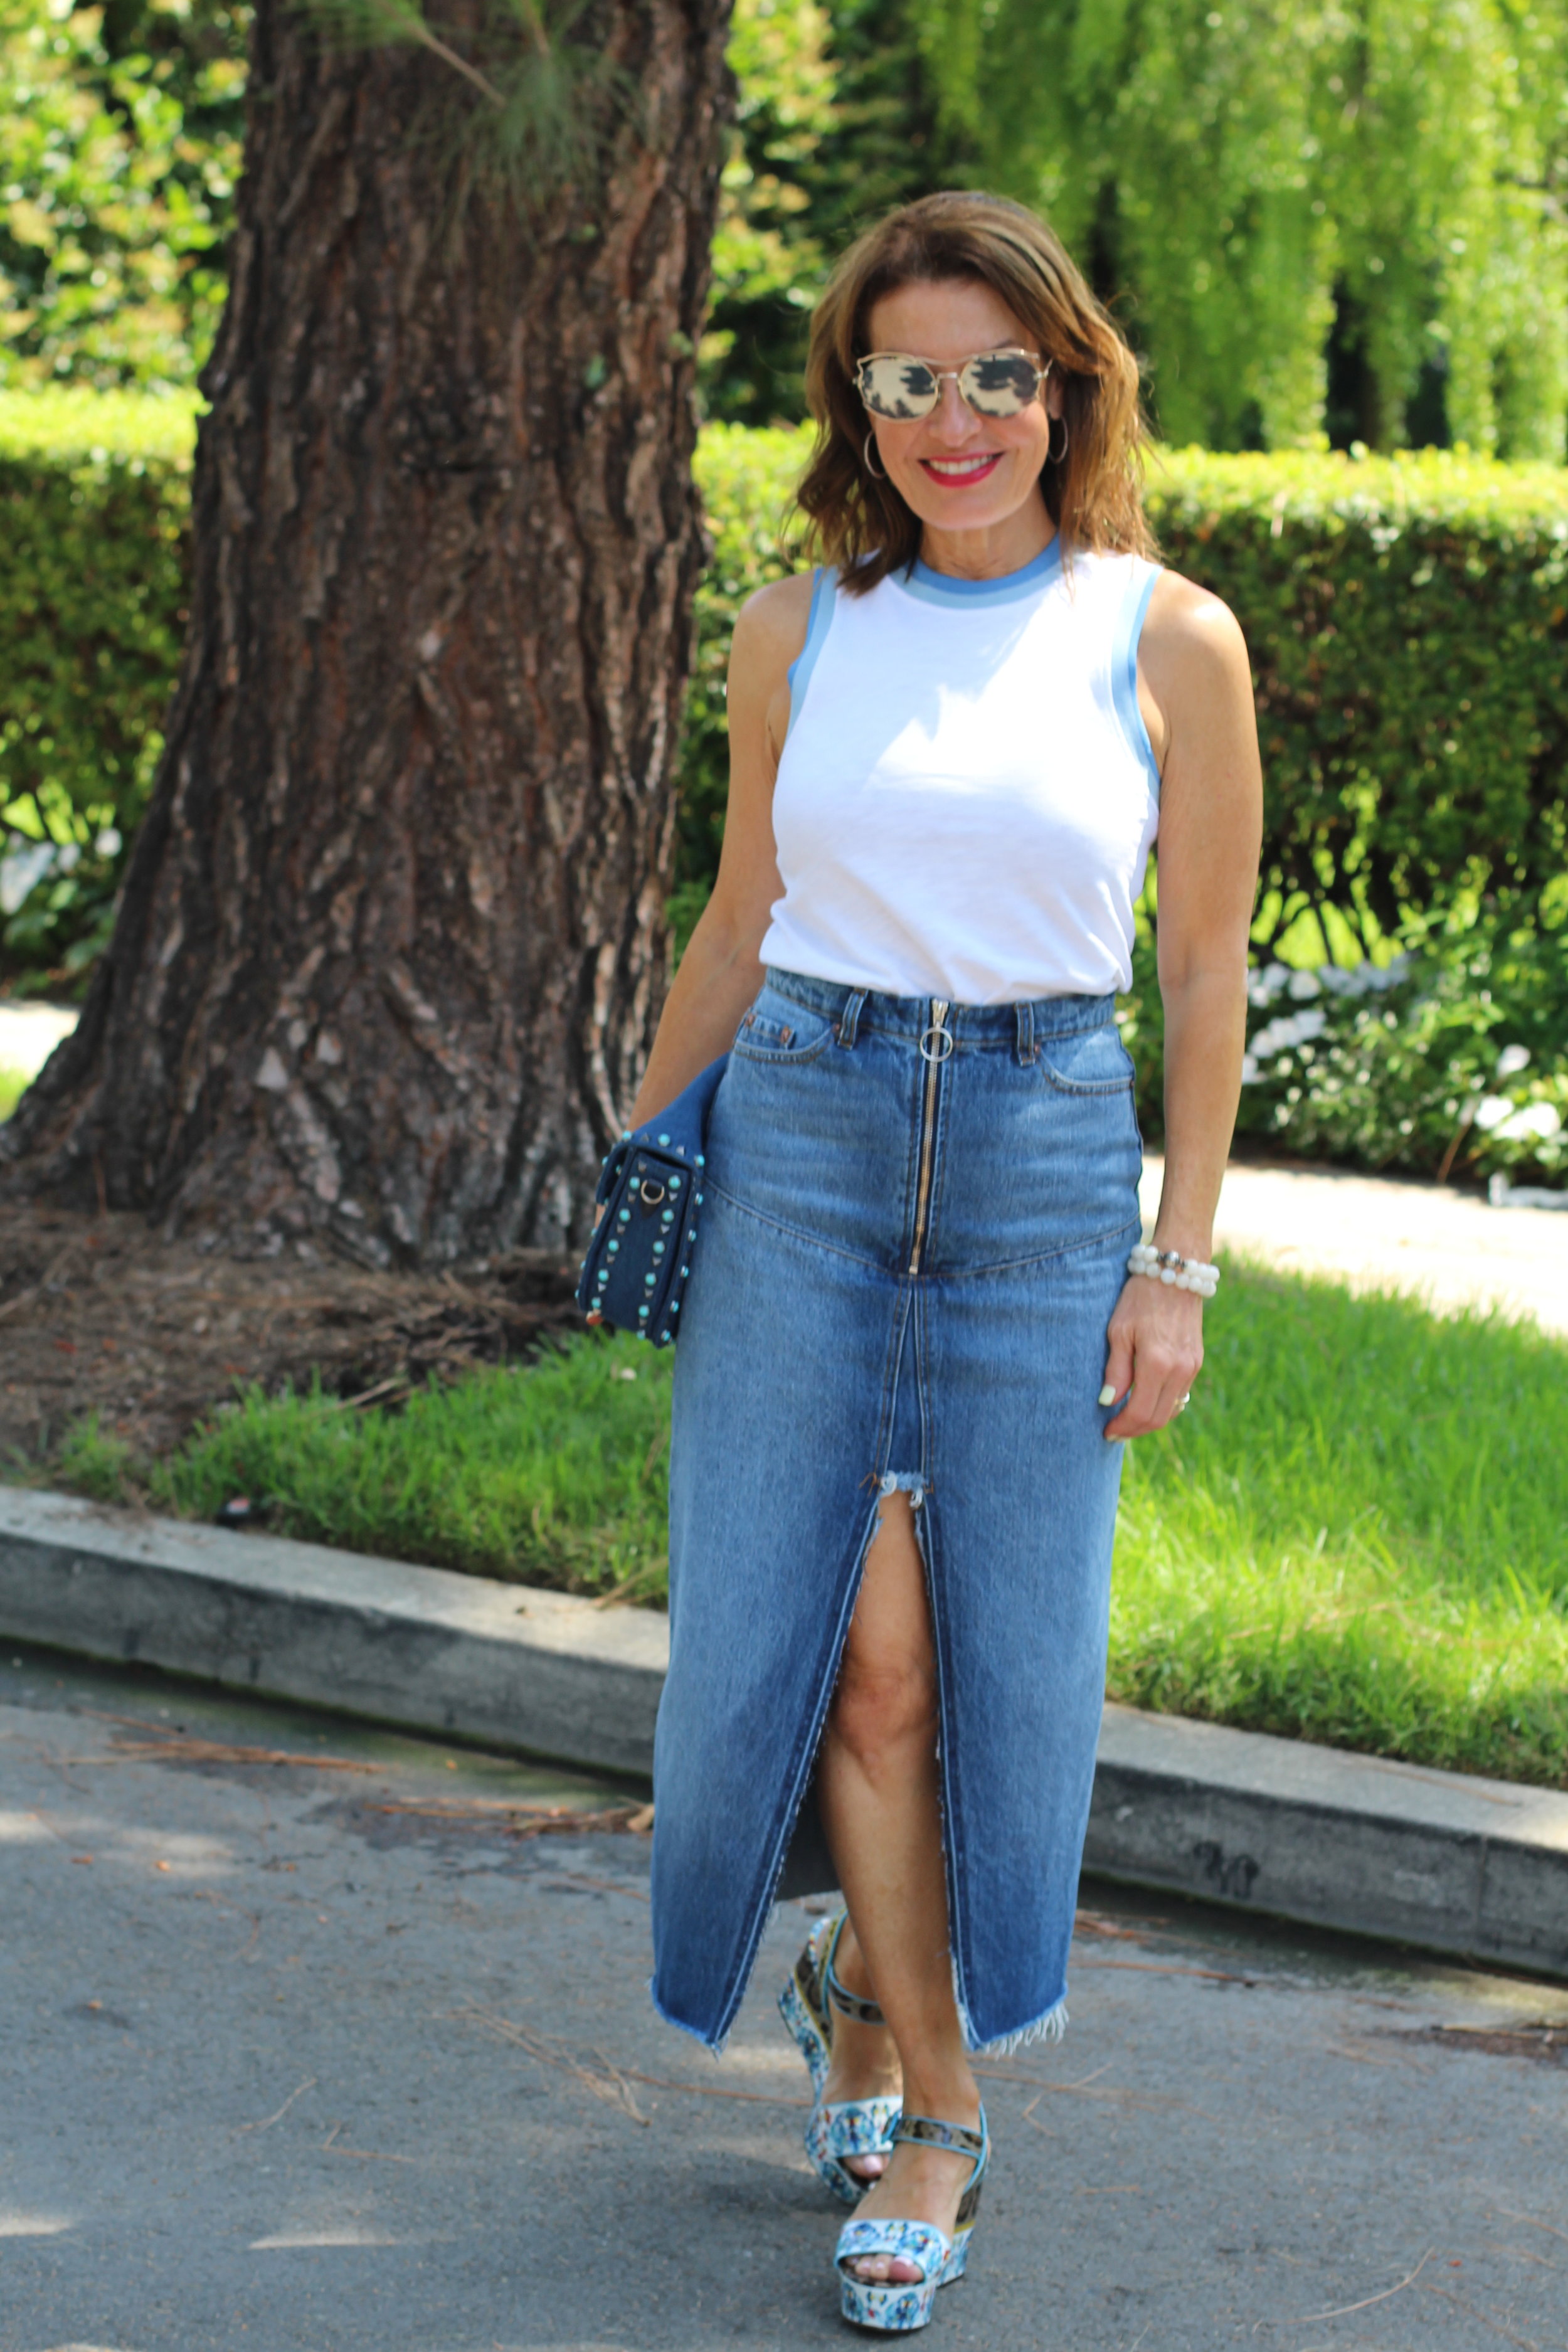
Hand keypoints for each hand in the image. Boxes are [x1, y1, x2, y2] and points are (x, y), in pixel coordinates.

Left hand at [1099, 1277, 1202, 1438]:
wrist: (1177, 1274)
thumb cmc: (1140, 1298)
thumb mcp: (1118, 1330)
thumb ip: (1116, 1370)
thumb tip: (1108, 1402)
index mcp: (1157, 1363)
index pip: (1140, 1412)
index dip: (1122, 1427)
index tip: (1106, 1431)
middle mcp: (1180, 1370)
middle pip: (1158, 1418)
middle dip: (1134, 1430)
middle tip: (1114, 1432)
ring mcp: (1192, 1367)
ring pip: (1171, 1410)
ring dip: (1148, 1420)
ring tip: (1126, 1419)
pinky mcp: (1196, 1362)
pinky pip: (1179, 1396)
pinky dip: (1161, 1406)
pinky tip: (1144, 1402)